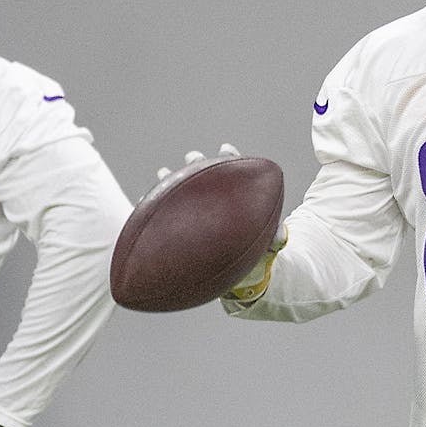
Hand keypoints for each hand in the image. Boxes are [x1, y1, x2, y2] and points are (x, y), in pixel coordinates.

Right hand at [155, 144, 286, 302]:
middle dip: (197, 163)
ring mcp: (197, 214)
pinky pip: (165, 215)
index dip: (230, 158)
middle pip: (205, 174)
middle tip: (192, 158)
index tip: (226, 151)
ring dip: (171, 179)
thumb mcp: (268, 245)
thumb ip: (274, 239)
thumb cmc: (256, 254)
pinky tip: (145, 202)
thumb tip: (280, 237)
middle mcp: (215, 202)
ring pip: (181, 190)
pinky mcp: (182, 229)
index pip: (234, 170)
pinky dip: (154, 206)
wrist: (241, 275)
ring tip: (163, 172)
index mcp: (237, 199)